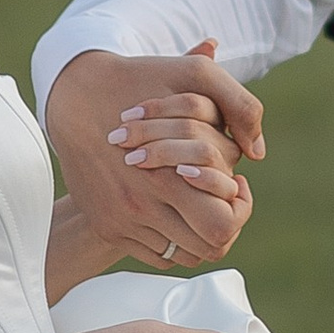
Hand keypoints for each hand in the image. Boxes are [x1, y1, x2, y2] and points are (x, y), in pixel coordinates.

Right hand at [45, 43, 265, 268]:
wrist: (75, 99)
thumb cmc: (140, 82)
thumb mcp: (193, 77)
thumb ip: (237, 105)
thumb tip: (257, 150)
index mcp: (168, 175)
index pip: (223, 225)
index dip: (239, 208)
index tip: (236, 185)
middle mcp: (143, 206)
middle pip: (208, 247)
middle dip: (225, 225)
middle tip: (223, 200)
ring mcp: (122, 221)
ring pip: (183, 255)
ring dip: (199, 234)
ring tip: (201, 203)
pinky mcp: (108, 226)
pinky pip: (156, 255)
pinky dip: (173, 241)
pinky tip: (177, 211)